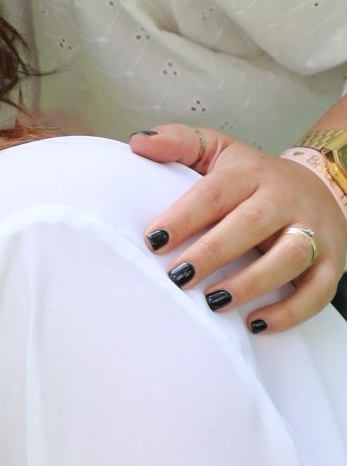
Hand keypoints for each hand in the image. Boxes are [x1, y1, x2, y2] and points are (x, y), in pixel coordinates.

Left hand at [129, 125, 346, 332]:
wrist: (321, 182)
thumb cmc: (253, 176)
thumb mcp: (218, 150)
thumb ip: (179, 143)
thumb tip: (138, 143)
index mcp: (250, 172)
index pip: (215, 192)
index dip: (184, 216)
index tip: (154, 241)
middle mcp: (284, 199)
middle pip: (251, 223)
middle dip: (213, 253)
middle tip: (179, 277)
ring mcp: (312, 229)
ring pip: (288, 256)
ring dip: (251, 283)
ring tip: (214, 302)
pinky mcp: (331, 260)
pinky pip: (317, 290)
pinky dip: (290, 311)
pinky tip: (256, 322)